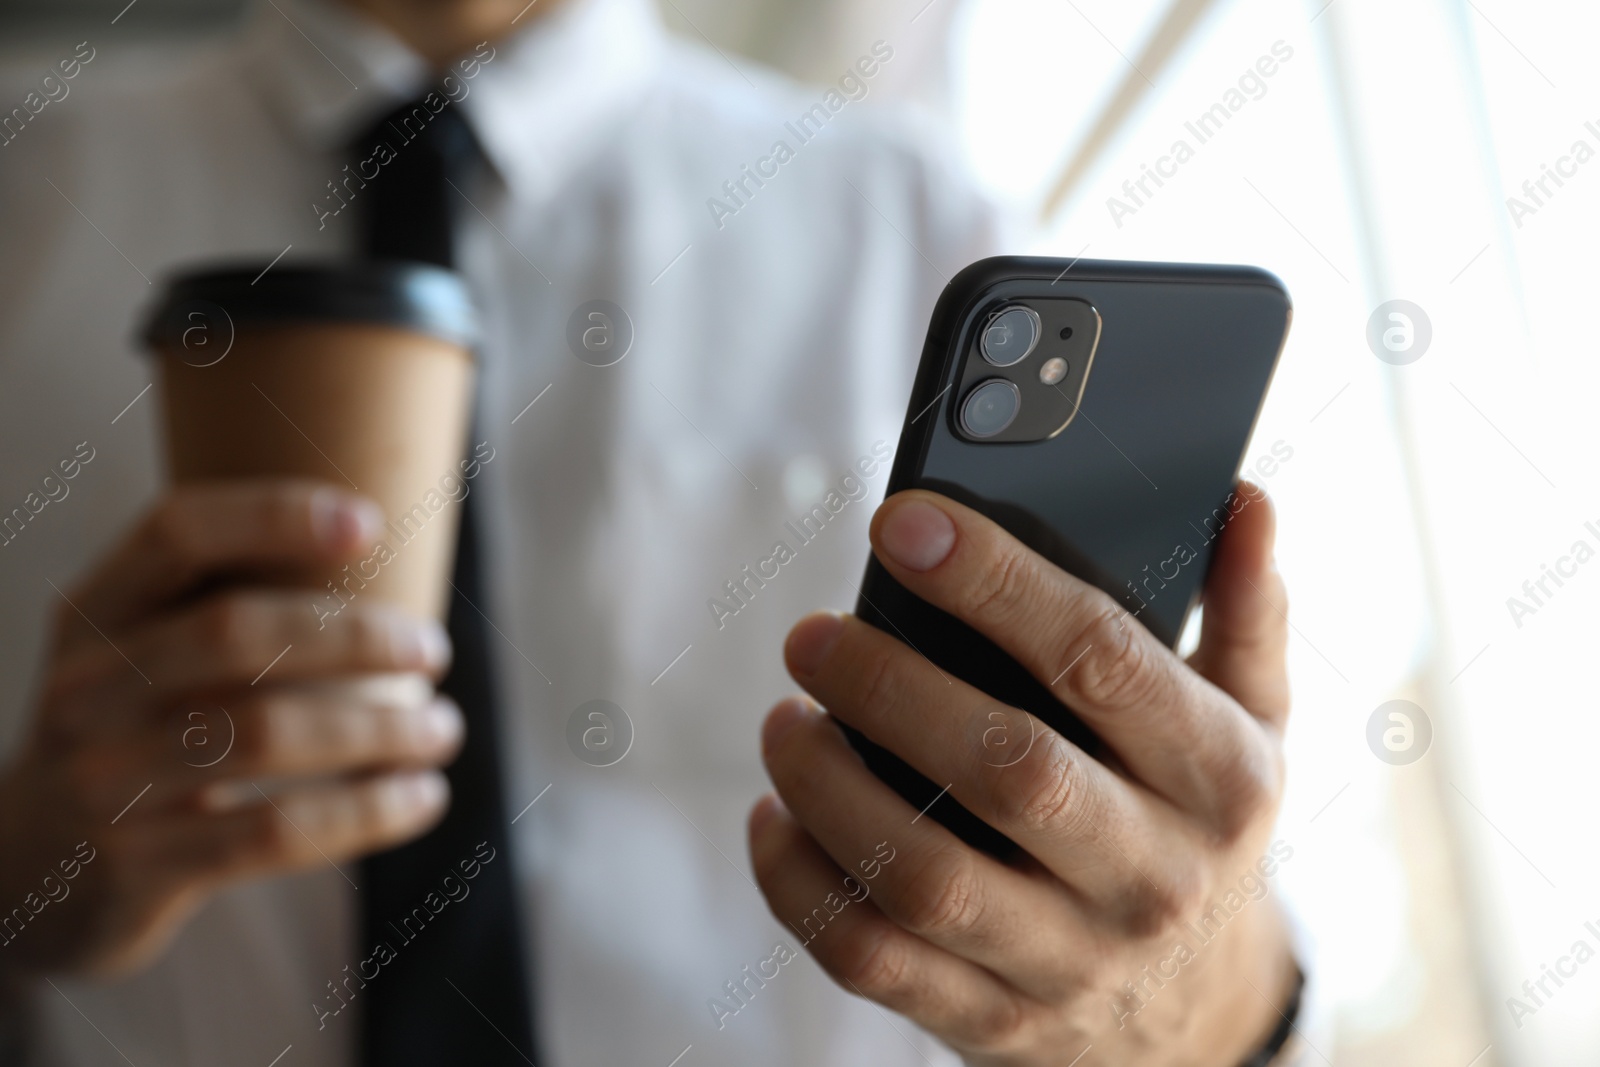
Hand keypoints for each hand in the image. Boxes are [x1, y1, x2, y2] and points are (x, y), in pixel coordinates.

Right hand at [0, 482, 461, 978]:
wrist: (20, 877)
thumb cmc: (130, 737)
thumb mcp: (139, 660)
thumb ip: (222, 605)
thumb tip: (382, 548)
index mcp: (93, 613)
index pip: (176, 533)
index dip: (273, 516)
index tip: (370, 524)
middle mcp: (86, 688)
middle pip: (233, 632)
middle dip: (355, 636)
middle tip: (434, 648)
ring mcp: (102, 781)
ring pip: (265, 735)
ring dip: (380, 730)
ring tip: (444, 728)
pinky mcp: (138, 868)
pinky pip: (275, 831)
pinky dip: (367, 811)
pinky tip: (423, 797)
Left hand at [750, 486, 1296, 1065]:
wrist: (1200, 1016)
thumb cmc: (1201, 829)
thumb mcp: (1252, 725)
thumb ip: (1244, 611)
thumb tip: (1244, 498)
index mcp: (1217, 777)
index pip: (1101, 658)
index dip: (997, 581)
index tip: (904, 523)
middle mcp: (1152, 875)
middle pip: (1006, 769)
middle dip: (890, 688)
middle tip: (813, 637)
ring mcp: (1070, 960)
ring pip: (926, 875)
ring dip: (829, 787)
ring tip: (785, 720)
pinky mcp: (992, 1021)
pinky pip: (874, 959)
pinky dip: (800, 885)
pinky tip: (775, 817)